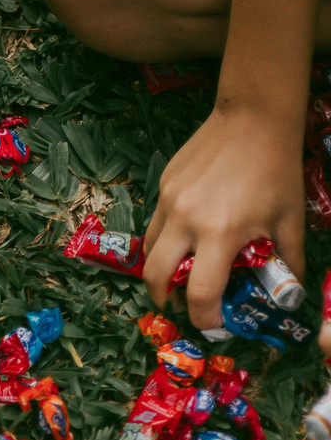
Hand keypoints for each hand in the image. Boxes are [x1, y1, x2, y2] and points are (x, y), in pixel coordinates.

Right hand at [142, 104, 306, 330]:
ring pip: (149, 251)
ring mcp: (169, 201)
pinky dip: (166, 240)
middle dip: (165, 301)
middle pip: (155, 278)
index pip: (200, 293)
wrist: (254, 116)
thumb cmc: (277, 169)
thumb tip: (289, 294)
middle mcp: (186, 220)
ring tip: (179, 274)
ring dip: (160, 271)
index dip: (205, 318)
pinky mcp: (163, 185)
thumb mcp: (290, 219)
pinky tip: (187, 235)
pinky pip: (155, 224)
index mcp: (221, 232)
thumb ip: (289, 262)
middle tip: (181, 306)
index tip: (215, 323)